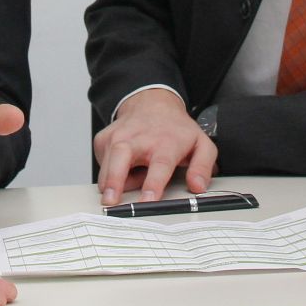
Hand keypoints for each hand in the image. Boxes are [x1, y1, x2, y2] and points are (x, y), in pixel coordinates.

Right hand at [93, 88, 215, 204]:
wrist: (151, 104)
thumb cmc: (175, 130)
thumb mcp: (200, 145)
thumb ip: (203, 167)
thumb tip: (198, 186)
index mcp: (165, 143)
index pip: (159, 165)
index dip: (153, 184)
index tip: (147, 200)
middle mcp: (139, 138)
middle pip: (121, 158)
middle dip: (114, 181)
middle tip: (111, 201)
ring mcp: (117, 137)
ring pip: (107, 165)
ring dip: (111, 183)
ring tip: (123, 187)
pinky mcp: (103, 140)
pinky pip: (102, 165)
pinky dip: (109, 174)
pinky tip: (122, 167)